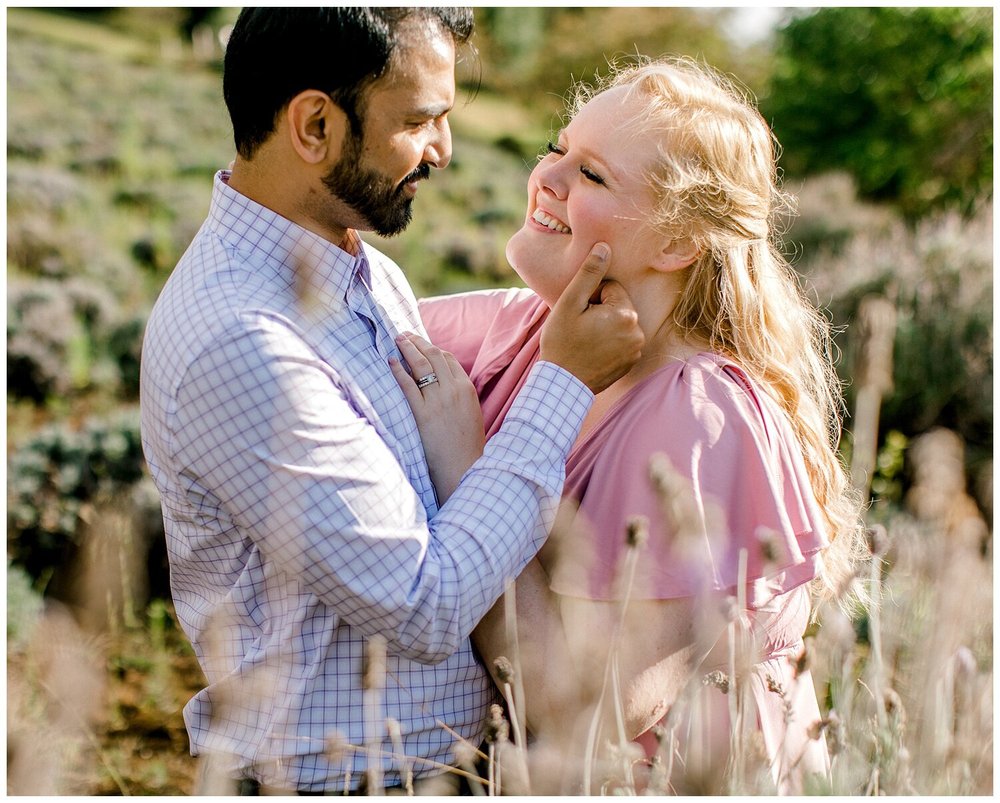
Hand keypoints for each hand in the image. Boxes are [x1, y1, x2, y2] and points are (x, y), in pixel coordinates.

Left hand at [390, 333, 485, 503]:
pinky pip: (408, 386)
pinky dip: (399, 371)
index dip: (432, 347)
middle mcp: (453, 390)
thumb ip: (460, 394)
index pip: (448, 358)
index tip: (420, 343)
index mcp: (467, 389)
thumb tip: (444, 382)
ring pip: (421, 366)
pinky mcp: (422, 414)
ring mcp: (438, 401)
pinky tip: (391, 362)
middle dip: (417, 342)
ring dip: (407, 349)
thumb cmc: (467, 445)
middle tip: (404, 335)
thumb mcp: (471, 413)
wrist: (463, 467)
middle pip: (433, 356)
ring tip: (397, 341)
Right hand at [539, 243, 644, 393]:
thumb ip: (589, 274)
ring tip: (585, 341)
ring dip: (604, 326)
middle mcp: (638, 332)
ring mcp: (636, 350)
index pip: (611, 288)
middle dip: (600, 311)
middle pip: (618, 305)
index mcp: (625, 314)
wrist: (562, 384)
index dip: (591, 297)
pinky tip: (592, 352)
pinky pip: (622, 341)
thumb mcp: (570, 303)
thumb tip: (604, 247)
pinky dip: (609, 343)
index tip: (579, 314)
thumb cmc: (562, 342)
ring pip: (619, 323)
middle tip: (580, 328)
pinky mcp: (631, 363)